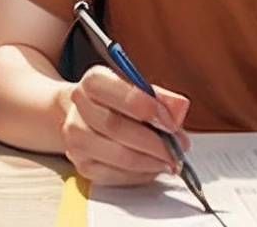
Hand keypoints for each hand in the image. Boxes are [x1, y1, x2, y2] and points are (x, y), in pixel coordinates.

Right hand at [60, 65, 190, 184]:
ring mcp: (76, 138)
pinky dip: (140, 174)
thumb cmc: (118, 101)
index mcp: (94, 80)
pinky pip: (114, 176)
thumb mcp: (140, 89)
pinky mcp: (82, 165)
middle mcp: (79, 107)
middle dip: (153, 141)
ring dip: (150, 161)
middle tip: (177, 148)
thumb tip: (180, 108)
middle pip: (115, 126)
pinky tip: (153, 167)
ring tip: (169, 160)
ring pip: (117, 155)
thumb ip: (161, 98)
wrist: (87, 115)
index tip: (171, 122)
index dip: (147, 108)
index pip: (117, 92)